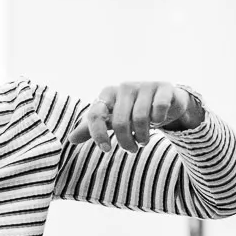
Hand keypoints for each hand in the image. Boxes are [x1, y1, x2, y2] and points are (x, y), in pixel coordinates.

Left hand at [65, 82, 199, 152]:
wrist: (164, 101)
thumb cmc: (132, 111)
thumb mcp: (112, 120)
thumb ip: (93, 128)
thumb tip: (71, 139)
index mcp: (108, 94)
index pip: (95, 114)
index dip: (98, 134)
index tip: (106, 150)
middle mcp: (124, 87)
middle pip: (119, 122)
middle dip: (126, 142)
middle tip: (132, 149)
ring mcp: (145, 85)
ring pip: (140, 118)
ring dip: (143, 137)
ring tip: (143, 141)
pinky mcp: (163, 87)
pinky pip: (159, 108)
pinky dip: (159, 120)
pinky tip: (159, 122)